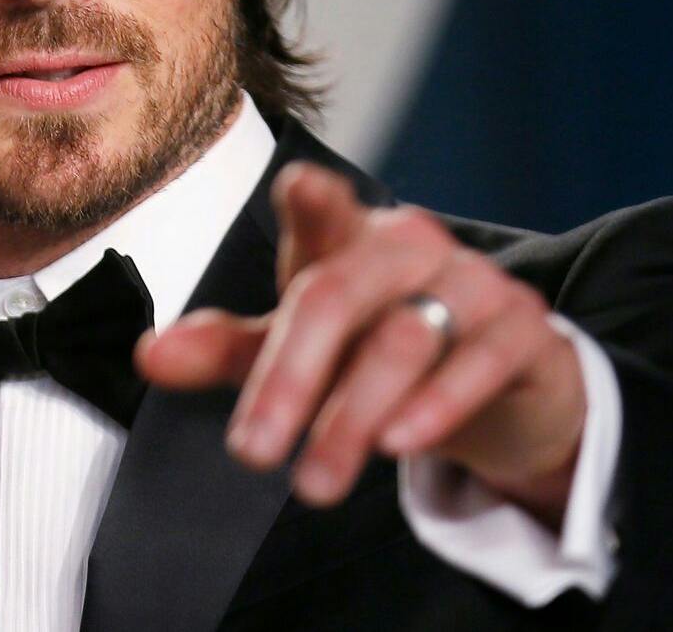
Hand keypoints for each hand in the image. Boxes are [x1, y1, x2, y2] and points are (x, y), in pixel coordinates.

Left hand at [135, 162, 585, 522]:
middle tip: (250, 456)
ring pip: (403, 342)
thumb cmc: (379, 344)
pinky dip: (435, 407)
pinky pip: (480, 362)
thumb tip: (147, 355)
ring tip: (314, 483)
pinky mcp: (524, 329)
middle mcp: (408, 246)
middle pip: (336, 298)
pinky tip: (397, 446)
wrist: (504, 383)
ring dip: (350, 417)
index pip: (322, 206)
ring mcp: (472, 281)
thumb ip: (226, 349)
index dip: (311, 198)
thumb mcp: (298, 347)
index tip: (302, 190)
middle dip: (287, 380)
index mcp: (345, 240)